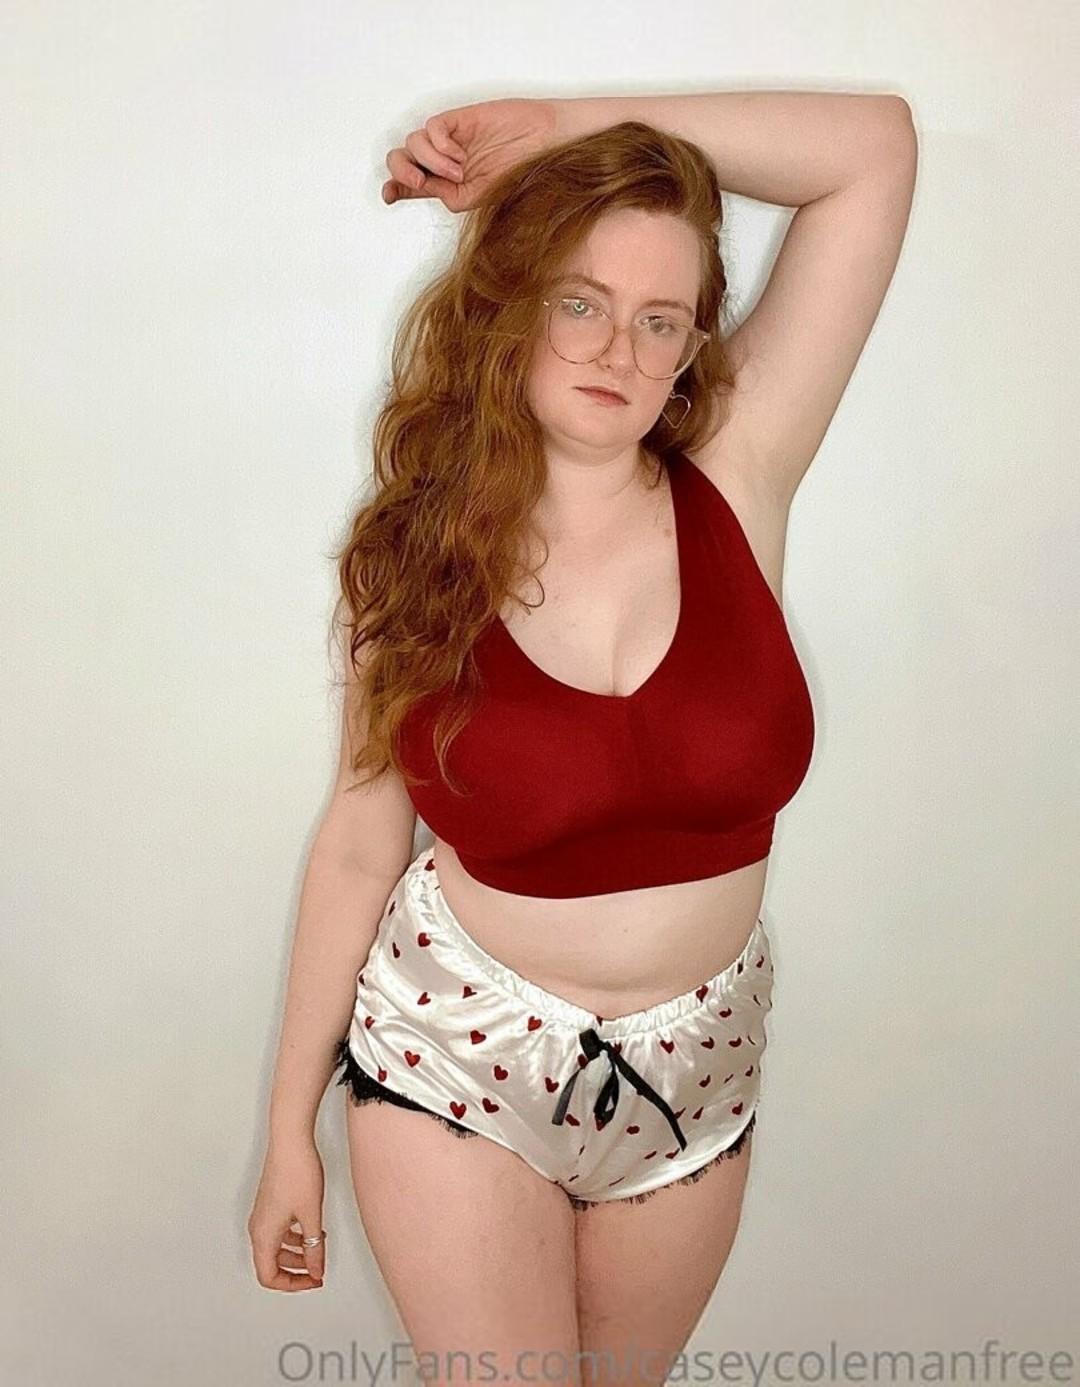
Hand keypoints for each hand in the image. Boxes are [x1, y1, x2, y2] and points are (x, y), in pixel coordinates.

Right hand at [247, 1136, 326, 1290]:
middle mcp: (258, 1227)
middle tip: (317, 1270)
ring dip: (296, 1254)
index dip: (292, 1285)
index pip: (269, 1277)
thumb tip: (316, 1270)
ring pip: (275, 1248)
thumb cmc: (297, 1172)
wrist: (290, 1140)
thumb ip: (314, 1248)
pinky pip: (278, 1231)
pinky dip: (294, 1237)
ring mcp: (262, 1214)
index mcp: (263, 1235)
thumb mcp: (311, 1216)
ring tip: (319, 1248)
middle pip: (271, 1264)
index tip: (313, 1280)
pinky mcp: (269, 1203)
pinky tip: (312, 1230)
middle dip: (295, 1271)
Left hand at [381, 97, 559, 211]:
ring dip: (431, 161)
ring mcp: (449, 139)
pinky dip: (441, 145)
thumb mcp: (476, 198)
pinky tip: (460, 155)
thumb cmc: (516, 174)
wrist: (542, 148)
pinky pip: (432, 127)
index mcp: (444, 182)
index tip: (389, 196)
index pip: (410, 183)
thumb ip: (446, 195)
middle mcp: (441, 160)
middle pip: (401, 158)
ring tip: (459, 171)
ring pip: (414, 142)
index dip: (394, 188)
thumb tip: (423, 186)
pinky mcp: (459, 119)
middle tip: (420, 182)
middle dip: (402, 170)